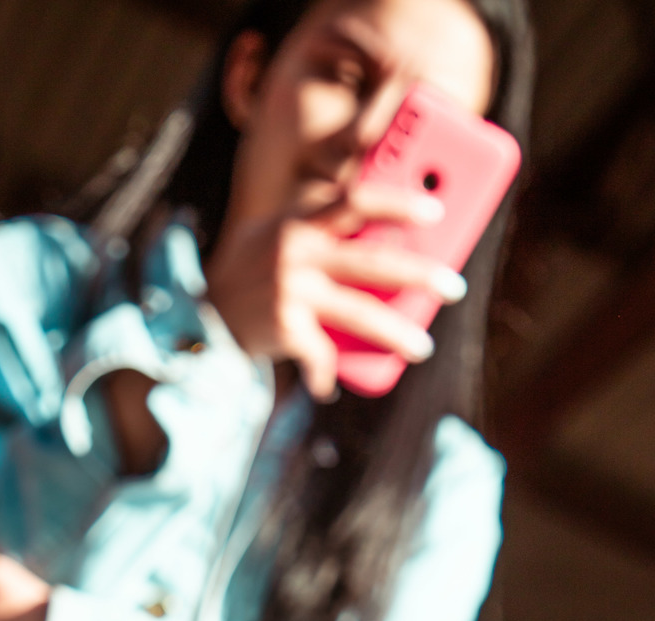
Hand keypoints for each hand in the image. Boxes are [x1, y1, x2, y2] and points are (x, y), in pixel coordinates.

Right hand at [204, 183, 465, 399]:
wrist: (200, 315)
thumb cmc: (252, 273)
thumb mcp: (276, 235)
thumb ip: (321, 227)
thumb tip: (393, 239)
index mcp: (300, 222)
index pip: (356, 200)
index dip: (398, 202)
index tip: (436, 209)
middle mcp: (296, 251)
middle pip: (372, 261)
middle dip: (420, 273)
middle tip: (454, 285)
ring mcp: (290, 290)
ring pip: (359, 312)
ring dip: (396, 333)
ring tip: (422, 347)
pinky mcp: (282, 327)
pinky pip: (319, 355)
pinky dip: (325, 373)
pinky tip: (328, 385)